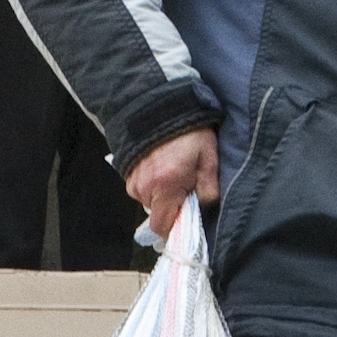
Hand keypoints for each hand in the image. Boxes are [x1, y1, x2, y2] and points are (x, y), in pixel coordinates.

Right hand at [125, 127, 221, 241]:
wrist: (160, 107)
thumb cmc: (189, 133)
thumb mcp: (209, 159)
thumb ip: (209, 190)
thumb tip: (203, 209)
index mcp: (166, 186)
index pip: (163, 226)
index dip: (174, 229)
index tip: (186, 220)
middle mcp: (144, 188)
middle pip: (158, 214)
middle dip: (172, 206)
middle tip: (185, 187)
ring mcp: (133, 181)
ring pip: (150, 202)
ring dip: (162, 194)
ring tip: (173, 172)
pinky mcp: (127, 174)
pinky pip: (142, 190)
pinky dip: (153, 185)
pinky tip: (162, 167)